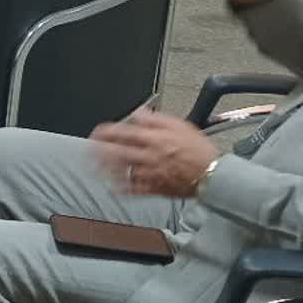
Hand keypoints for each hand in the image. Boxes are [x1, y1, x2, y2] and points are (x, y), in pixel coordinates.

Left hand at [91, 110, 219, 197]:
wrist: (212, 173)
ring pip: (122, 171)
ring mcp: (150, 174)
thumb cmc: (198, 150)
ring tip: (94, 165)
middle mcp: (149, 156)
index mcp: (154, 139)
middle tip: (89, 148)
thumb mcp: (179, 125)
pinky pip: (134, 189)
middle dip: (100, 150)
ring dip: (105, 168)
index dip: (107, 131)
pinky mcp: (155, 188)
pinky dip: (121, 189)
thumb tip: (138, 113)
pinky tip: (112, 187)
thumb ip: (155, 119)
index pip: (123, 133)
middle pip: (117, 152)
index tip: (97, 131)